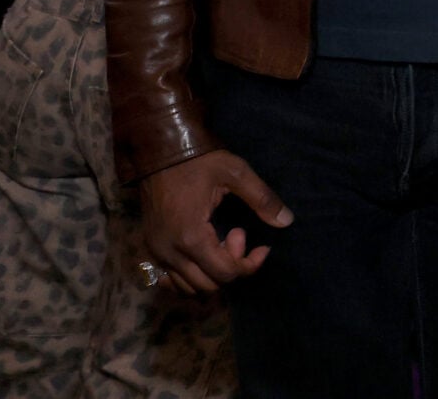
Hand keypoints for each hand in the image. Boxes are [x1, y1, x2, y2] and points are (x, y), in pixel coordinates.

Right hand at [139, 148, 290, 293]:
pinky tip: (203, 252)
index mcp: (191, 237)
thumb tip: (287, 221)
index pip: (224, 274)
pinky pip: (169, 280)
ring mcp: (156, 252)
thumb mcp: (236, 173)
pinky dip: (190, 275)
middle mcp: (169, 252)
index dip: (249, 265)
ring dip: (211, 272)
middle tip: (239, 234)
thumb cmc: (198, 161)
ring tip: (221, 240)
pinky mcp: (150, 248)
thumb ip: (262, 199)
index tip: (261, 245)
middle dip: (232, 267)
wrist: (158, 151)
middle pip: (208, 286)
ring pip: (187, 287)